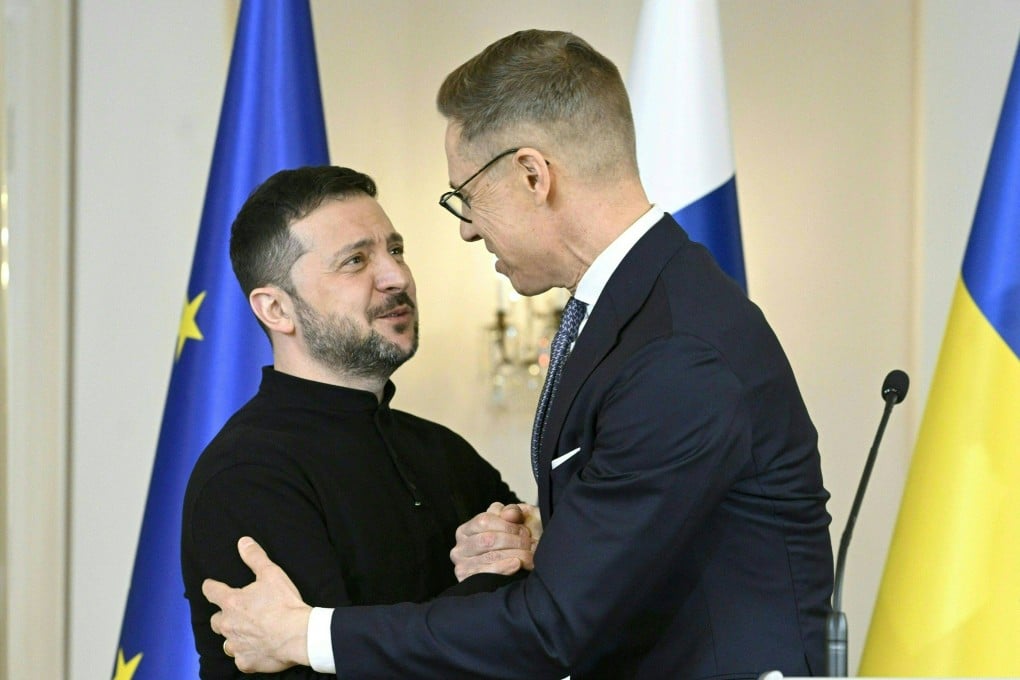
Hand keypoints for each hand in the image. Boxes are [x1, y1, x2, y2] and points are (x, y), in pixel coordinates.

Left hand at [202, 537, 311, 672]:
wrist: (297, 634)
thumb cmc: (284, 603)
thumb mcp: (271, 574)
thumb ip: (255, 557)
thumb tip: (243, 542)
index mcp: (231, 602)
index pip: (211, 591)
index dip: (211, 587)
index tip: (211, 586)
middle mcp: (228, 624)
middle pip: (216, 620)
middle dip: (224, 616)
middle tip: (239, 613)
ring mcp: (236, 645)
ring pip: (227, 642)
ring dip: (235, 637)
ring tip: (250, 632)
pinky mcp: (245, 661)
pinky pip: (240, 658)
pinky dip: (247, 653)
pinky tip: (259, 648)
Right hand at [450, 502, 542, 580]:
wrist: (513, 573)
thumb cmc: (511, 543)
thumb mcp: (512, 522)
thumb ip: (511, 512)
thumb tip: (510, 513)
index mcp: (466, 530)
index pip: (485, 521)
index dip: (507, 525)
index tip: (525, 530)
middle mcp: (460, 548)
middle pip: (488, 539)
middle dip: (513, 541)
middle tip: (530, 544)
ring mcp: (461, 565)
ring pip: (490, 556)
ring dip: (514, 554)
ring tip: (529, 555)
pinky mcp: (467, 581)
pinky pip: (487, 574)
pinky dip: (504, 568)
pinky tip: (517, 564)